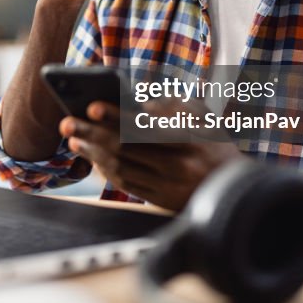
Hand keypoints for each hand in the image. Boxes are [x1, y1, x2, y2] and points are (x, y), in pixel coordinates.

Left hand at [58, 100, 243, 211]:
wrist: (236, 190)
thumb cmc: (215, 145)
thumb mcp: (203, 118)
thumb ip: (171, 106)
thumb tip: (137, 102)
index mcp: (189, 141)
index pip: (145, 127)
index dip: (116, 117)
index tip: (92, 106)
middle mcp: (177, 166)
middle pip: (125, 149)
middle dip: (92, 134)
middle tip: (67, 122)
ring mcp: (167, 186)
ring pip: (121, 168)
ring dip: (93, 153)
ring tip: (74, 138)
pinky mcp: (160, 200)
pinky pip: (125, 184)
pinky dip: (105, 169)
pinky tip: (91, 156)